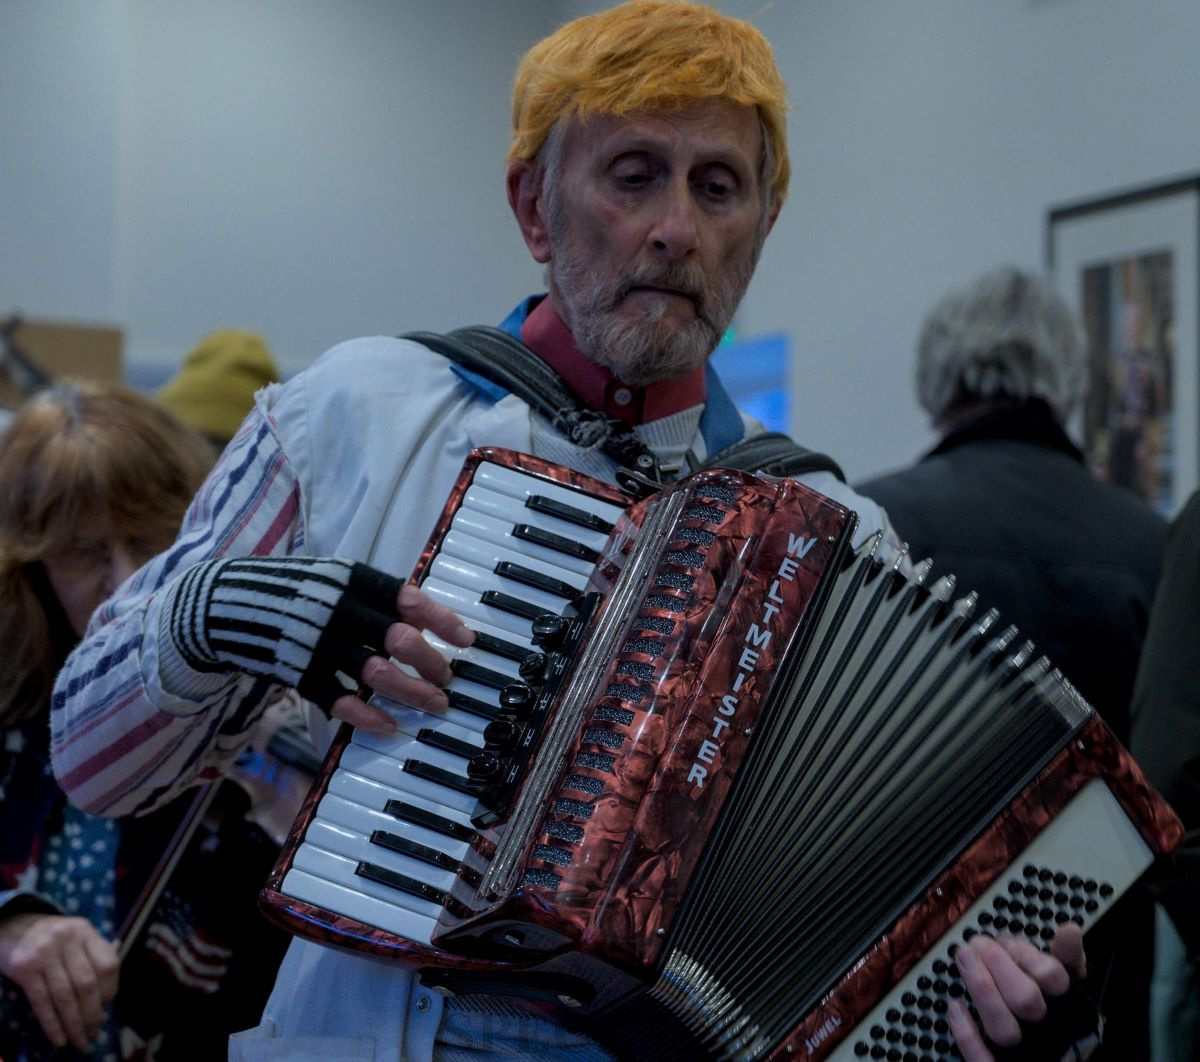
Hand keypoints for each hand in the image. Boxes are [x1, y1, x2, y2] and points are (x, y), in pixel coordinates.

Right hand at [0, 910, 118, 1051]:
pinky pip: (41, 1001)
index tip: (106, 1007)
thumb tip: (105, 999)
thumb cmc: (49, 937)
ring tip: (80, 1041)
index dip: (110, 989)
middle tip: (93, 1036)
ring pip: (65, 996)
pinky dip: (52, 1024)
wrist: (10, 926)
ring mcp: (44, 952)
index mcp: (85, 930)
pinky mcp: (23, 968)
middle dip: (92, 1015)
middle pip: (86, 984)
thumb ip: (90, 957)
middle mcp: (67, 939)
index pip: (108, 964)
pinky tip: (59, 1039)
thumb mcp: (74, 936)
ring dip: (74, 1024)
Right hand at [168, 557, 473, 732]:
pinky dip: (368, 716)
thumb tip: (425, 619)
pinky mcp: (300, 673)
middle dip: (433, 664)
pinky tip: (391, 726)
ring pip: (378, 674)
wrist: (224, 606)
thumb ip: (374, 596)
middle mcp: (340, 611)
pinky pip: (341, 700)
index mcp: (353, 580)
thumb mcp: (335, 579)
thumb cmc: (296, 592)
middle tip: (449, 679)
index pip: (409, 599)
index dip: (443, 621)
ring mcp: (319, 645)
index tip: (467, 640)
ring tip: (436, 704)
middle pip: (401, 640)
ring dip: (413, 693)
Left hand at [949, 922, 1086, 1060]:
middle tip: (978, 943)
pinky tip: (955, 1007)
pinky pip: (982, 1060)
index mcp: (1067, 1008)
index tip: (1008, 942)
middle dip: (999, 967)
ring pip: (1004, 1031)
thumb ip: (1067, 959)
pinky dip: (967, 1034)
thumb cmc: (1054, 1015)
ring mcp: (1024, 1055)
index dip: (1028, 956)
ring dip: (981, 991)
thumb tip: (1070, 930)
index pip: (1054, 978)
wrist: (1048, 1056)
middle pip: (1027, 1001)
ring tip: (963, 958)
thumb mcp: (1066, 986)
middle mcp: (1048, 1033)